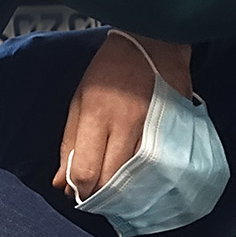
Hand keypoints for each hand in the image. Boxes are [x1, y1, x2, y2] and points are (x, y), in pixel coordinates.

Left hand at [53, 33, 193, 196]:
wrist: (153, 42)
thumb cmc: (110, 70)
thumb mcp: (79, 100)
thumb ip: (70, 143)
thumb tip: (61, 182)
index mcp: (97, 115)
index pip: (87, 171)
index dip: (81, 190)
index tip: (79, 192)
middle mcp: (126, 124)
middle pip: (112, 180)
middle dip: (101, 194)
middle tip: (97, 194)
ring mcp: (153, 128)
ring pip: (137, 178)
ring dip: (124, 189)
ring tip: (116, 188)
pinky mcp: (174, 129)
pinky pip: (159, 166)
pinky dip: (147, 177)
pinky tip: (140, 177)